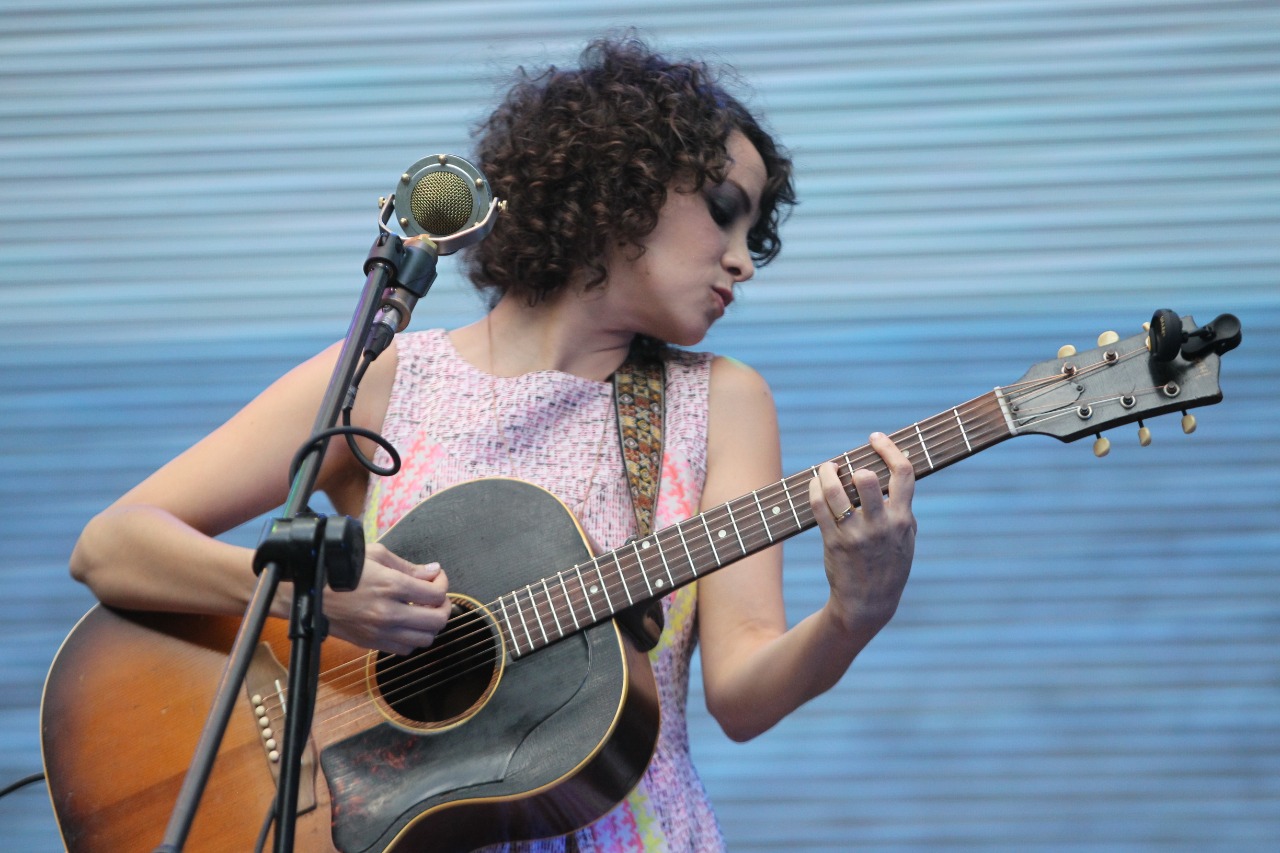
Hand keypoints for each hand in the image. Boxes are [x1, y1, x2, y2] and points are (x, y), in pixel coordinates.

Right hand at [323, 543, 450, 654]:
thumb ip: (408, 566)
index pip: (436, 594)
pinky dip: (413, 638)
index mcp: (391, 586)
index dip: (442, 583)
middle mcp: (388, 613)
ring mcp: (380, 632)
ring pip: (425, 640)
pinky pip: (405, 650)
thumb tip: (434, 572)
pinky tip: (407, 624)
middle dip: (444, 607)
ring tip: (423, 611)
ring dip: (430, 625)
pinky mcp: (371, 643)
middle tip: (437, 597)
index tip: (436, 577)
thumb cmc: (339, 568)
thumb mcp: (374, 555)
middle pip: (437, 621)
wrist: (308, 593)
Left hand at [808, 432, 916, 636]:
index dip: (889, 449)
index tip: (875, 438)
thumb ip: (903, 510)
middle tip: (844, 465)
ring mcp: (856, 534)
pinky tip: (815, 485)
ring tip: (826, 470)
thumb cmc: (889, 566)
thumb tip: (892, 479)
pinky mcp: (834, 542)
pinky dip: (815, 490)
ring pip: (836, 491)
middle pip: (866, 479)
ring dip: (827, 474)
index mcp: (903, 519)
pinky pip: (819, 507)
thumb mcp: (906, 540)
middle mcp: (881, 525)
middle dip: (854, 466)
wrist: (868, 604)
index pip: (903, 473)